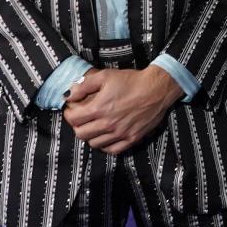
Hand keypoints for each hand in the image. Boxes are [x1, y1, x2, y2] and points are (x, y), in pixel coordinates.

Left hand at [63, 67, 182, 154]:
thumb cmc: (132, 81)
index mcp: (99, 108)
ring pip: (94, 144)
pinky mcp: (132, 138)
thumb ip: (84, 85)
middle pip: (81, 134)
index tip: (73, 110)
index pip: (73, 119)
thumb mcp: (106, 76)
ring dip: (91, 136)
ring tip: (95, 127)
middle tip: (82, 119)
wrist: (157, 88)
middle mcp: (107, 124)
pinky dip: (105, 145)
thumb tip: (69, 95)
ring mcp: (120, 133)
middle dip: (78, 126)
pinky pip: (112, 150)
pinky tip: (107, 136)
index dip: (69, 114)